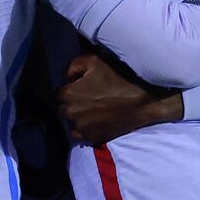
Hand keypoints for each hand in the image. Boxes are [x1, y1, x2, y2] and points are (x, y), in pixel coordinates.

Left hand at [56, 53, 181, 145]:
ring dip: (76, 117)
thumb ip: (74, 65)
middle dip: (71, 104)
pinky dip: (82, 129)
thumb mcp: (94, 61)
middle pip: (62, 109)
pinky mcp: (90, 137)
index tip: (82, 90)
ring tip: (91, 111)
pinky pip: (77, 135)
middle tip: (87, 100)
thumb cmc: (117, 80)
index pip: (59, 94)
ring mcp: (80, 127)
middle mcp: (70, 112)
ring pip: (69, 122)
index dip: (70, 90)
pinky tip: (93, 122)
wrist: (140, 104)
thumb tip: (67, 77)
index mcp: (68, 94)